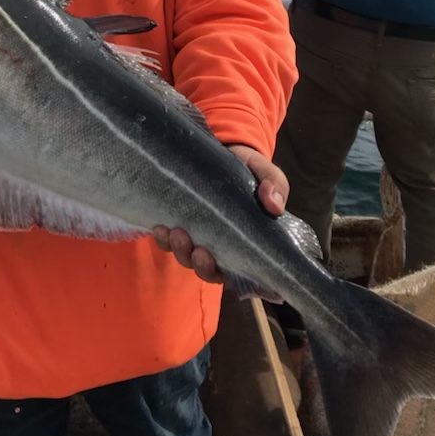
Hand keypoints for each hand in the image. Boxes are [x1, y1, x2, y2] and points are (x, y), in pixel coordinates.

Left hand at [151, 146, 288, 284]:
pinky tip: (160, 228)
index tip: (230, 271)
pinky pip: (168, 242)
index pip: (248, 276)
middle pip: (212, 272)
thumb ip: (274, 186)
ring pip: (188, 259)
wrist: (223, 152)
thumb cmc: (250, 169)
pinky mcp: (180, 225)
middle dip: (203, 266)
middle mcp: (223, 248)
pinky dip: (163, 239)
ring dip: (181, 252)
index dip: (241, 283)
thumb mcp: (265, 174)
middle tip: (199, 251)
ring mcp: (200, 238)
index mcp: (249, 245)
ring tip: (176, 233)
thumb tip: (274, 206)